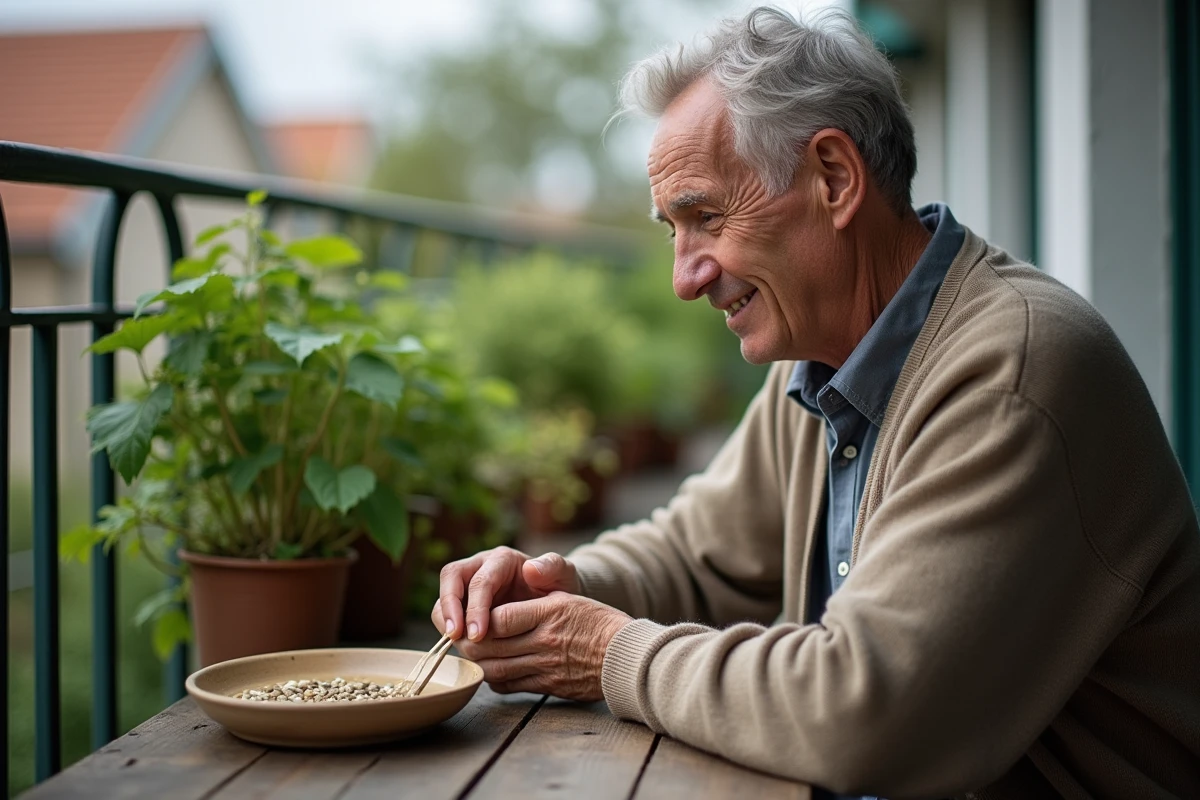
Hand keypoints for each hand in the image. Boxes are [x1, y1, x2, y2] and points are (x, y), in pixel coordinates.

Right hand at [432, 546, 580, 642]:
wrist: (556, 599)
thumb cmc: (559, 585)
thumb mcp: (564, 574)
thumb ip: (553, 568)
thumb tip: (531, 570)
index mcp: (502, 559)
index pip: (479, 579)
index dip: (475, 606)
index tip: (478, 634)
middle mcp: (480, 567)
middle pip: (450, 579)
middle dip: (449, 609)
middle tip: (456, 638)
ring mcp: (470, 585)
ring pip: (443, 597)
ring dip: (445, 621)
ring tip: (457, 646)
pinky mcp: (466, 604)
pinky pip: (448, 615)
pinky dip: (452, 632)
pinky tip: (465, 652)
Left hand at [453, 592, 631, 701]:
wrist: (627, 657)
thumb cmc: (600, 622)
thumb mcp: (570, 598)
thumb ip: (539, 594)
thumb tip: (520, 577)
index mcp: (550, 613)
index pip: (502, 617)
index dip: (481, 617)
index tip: (474, 615)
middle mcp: (545, 641)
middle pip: (493, 646)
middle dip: (471, 643)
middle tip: (460, 637)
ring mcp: (546, 666)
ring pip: (497, 669)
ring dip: (479, 663)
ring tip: (471, 654)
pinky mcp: (548, 686)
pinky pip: (511, 685)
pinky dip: (495, 679)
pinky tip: (492, 671)